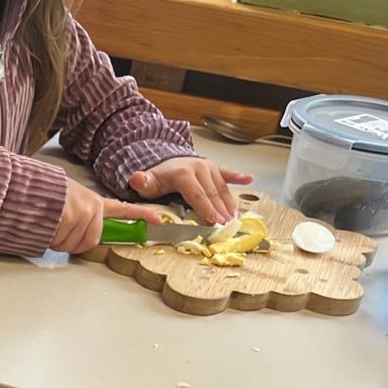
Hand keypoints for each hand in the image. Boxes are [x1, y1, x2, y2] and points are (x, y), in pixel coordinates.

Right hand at [51, 179, 165, 253]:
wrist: (25, 187)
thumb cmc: (41, 195)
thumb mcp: (66, 199)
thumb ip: (79, 214)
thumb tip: (76, 231)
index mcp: (92, 201)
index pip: (120, 209)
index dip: (140, 214)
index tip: (156, 219)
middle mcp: (91, 206)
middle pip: (90, 240)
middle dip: (73, 243)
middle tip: (59, 232)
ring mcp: (82, 212)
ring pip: (74, 245)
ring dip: (59, 241)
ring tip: (49, 224)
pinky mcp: (70, 218)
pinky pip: (63, 243)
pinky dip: (51, 240)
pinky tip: (45, 225)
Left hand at [128, 156, 254, 225]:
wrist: (166, 161)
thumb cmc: (158, 178)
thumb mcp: (147, 182)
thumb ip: (142, 183)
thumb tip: (137, 179)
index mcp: (183, 173)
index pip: (197, 194)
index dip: (206, 209)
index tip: (214, 222)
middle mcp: (199, 167)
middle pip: (212, 193)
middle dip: (220, 210)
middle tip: (227, 226)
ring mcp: (209, 167)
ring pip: (221, 187)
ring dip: (229, 203)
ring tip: (234, 219)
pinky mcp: (216, 168)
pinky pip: (228, 173)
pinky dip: (238, 177)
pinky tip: (249, 179)